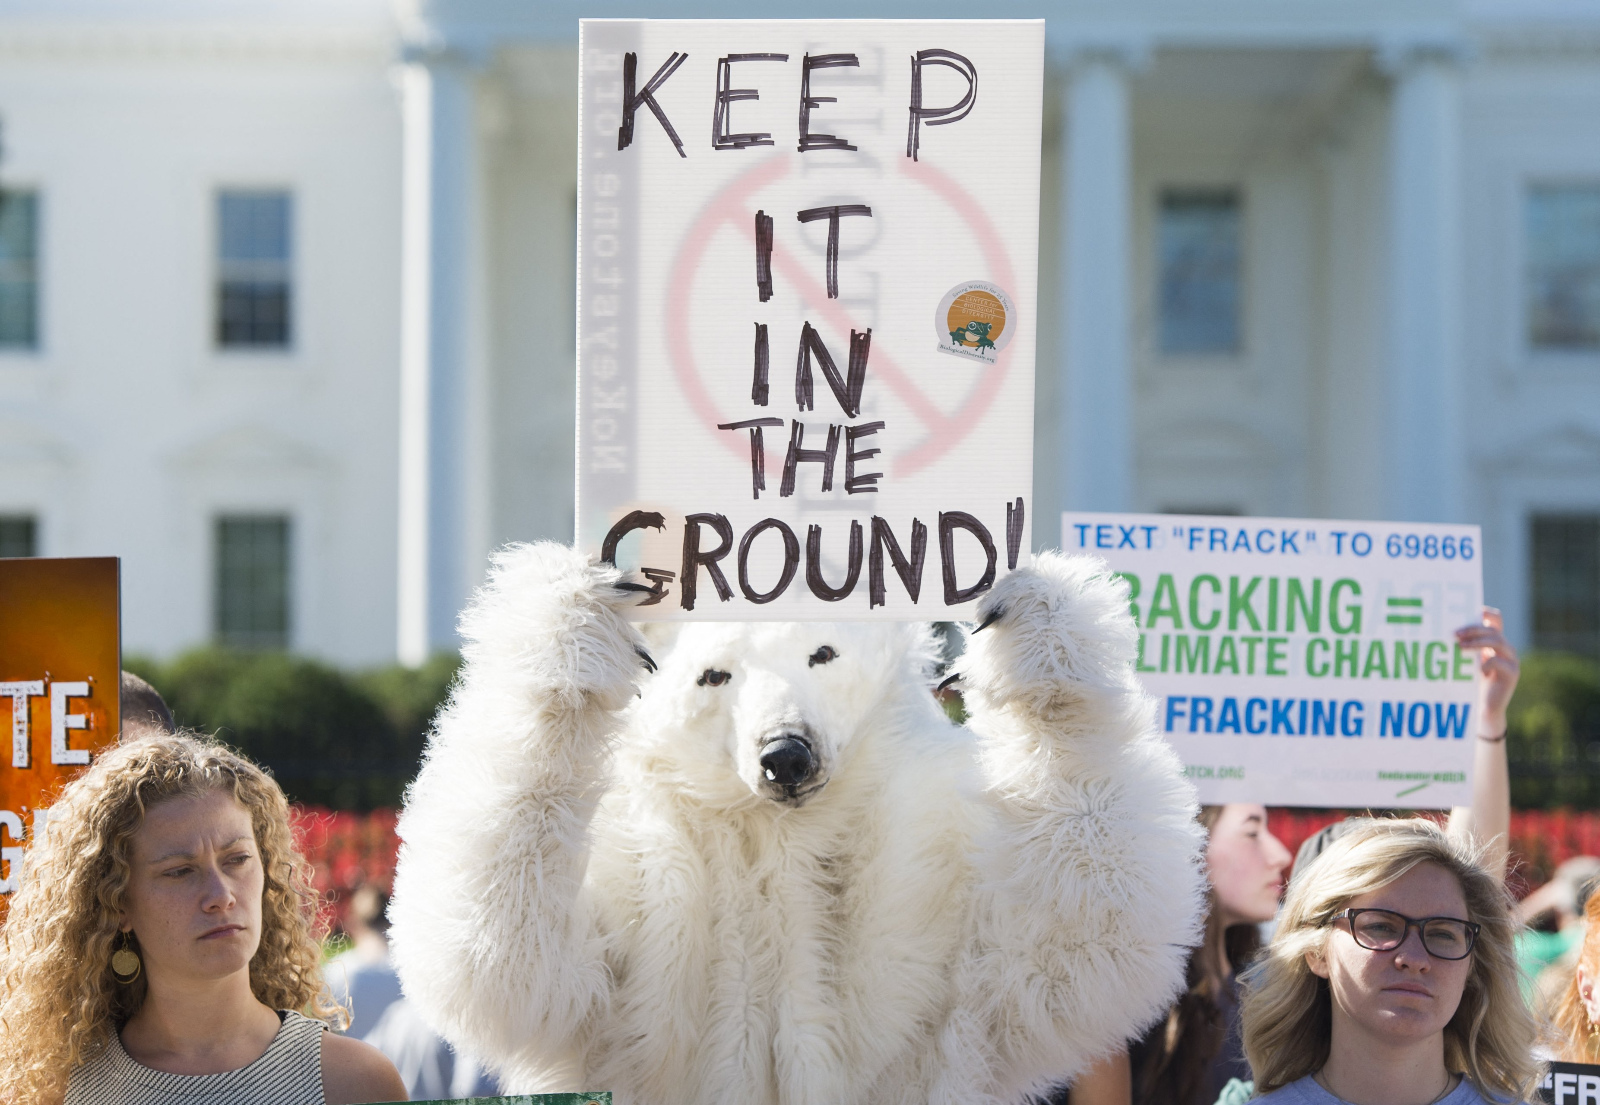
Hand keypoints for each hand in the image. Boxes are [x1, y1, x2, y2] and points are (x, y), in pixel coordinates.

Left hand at [1454, 607, 1517, 736]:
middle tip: (1454, 635)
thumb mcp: (1464, 660)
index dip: (1486, 613)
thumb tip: (1440, 630)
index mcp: (1494, 642)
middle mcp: (1505, 648)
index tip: (1470, 611)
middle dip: (1473, 629)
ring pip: (1498, 642)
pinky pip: (1499, 662)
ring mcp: (1511, 660)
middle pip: (1493, 630)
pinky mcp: (1513, 673)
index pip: (1495, 620)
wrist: (1482, 708)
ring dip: (1477, 642)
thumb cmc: (1469, 683)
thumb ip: (1461, 646)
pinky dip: (1486, 663)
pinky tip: (1477, 670)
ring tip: (1460, 647)